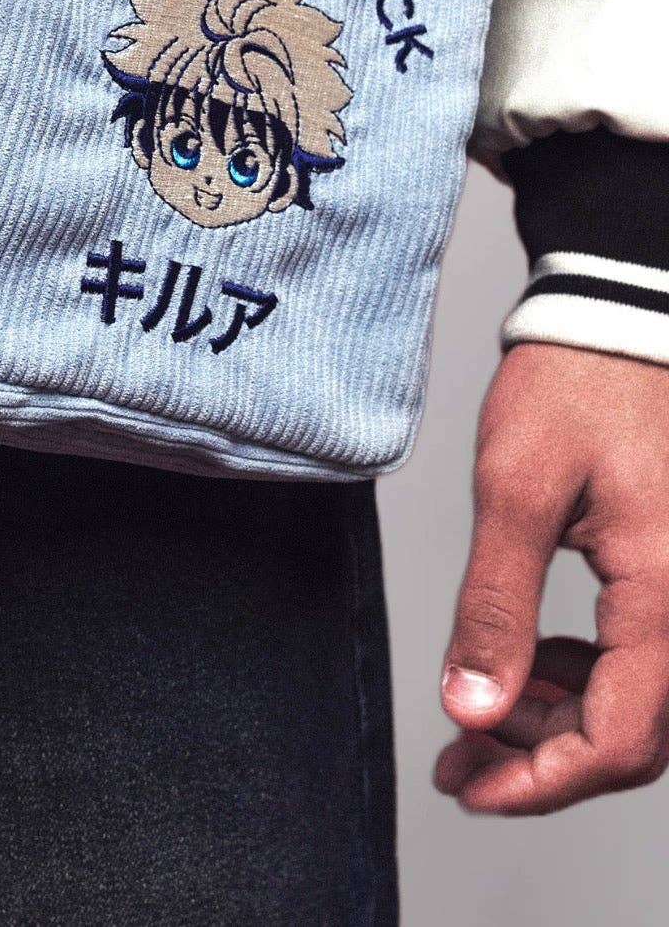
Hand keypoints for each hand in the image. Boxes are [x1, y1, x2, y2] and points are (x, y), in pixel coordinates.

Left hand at [435, 342, 668, 813]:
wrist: (621, 318)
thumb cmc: (577, 382)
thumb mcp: (516, 487)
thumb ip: (495, 606)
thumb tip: (472, 707)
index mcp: (666, 595)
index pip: (618, 742)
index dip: (538, 783)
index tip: (469, 787)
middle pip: (633, 736)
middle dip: (541, 760)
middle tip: (459, 760)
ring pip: (639, 701)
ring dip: (559, 723)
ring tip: (481, 713)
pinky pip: (643, 656)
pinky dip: (583, 677)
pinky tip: (530, 664)